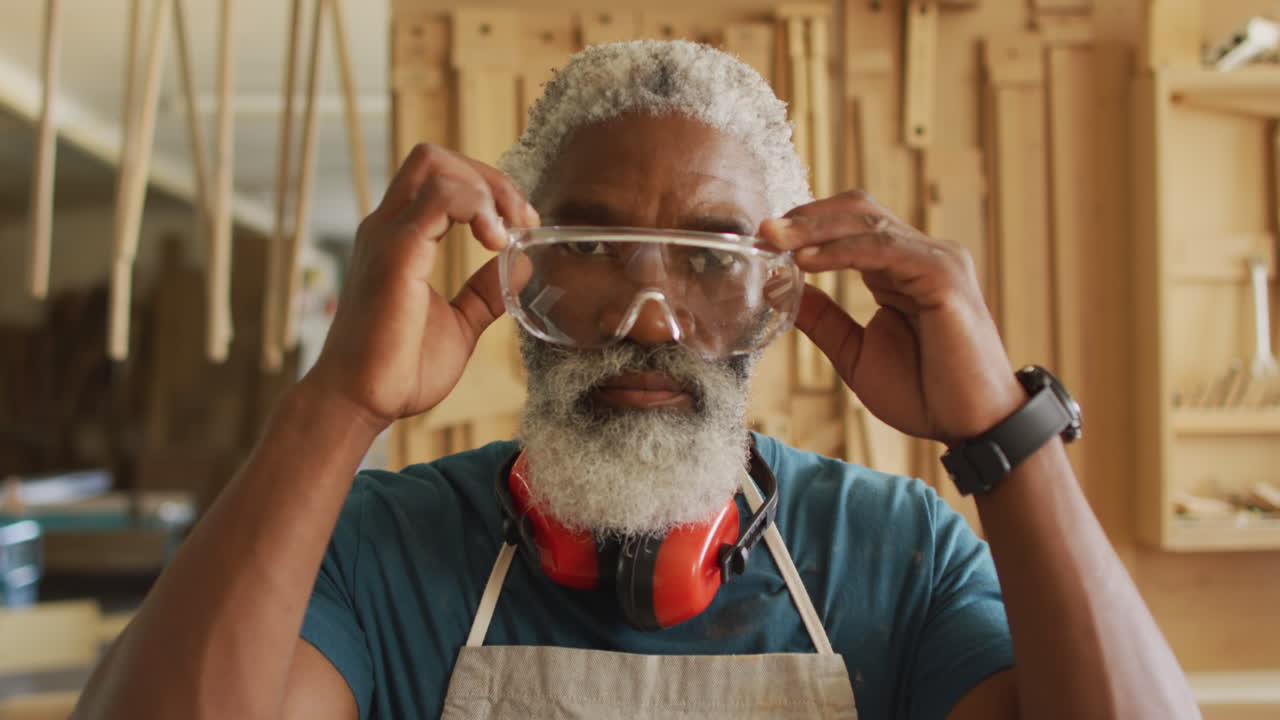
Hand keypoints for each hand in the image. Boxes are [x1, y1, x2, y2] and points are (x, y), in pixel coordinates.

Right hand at [301, 143, 539, 431]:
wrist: (357, 404)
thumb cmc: (397, 370)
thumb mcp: (460, 323)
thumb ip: (485, 291)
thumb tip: (520, 264)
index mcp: (401, 239)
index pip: (441, 178)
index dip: (488, 190)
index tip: (521, 227)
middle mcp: (388, 227)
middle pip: (435, 158)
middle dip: (489, 177)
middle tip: (522, 220)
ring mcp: (387, 236)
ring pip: (436, 165)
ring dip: (487, 189)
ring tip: (510, 234)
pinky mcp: (395, 254)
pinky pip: (438, 199)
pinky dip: (475, 206)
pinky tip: (495, 241)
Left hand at [759, 190, 1023, 442]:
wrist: (974, 426)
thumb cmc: (925, 393)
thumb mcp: (856, 353)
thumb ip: (824, 320)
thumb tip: (785, 292)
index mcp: (902, 268)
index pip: (851, 223)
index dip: (806, 225)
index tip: (763, 238)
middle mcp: (921, 254)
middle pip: (857, 211)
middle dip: (805, 217)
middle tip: (762, 229)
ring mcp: (937, 261)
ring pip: (868, 223)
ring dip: (815, 228)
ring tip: (775, 237)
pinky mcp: (944, 277)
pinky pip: (884, 250)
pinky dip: (842, 250)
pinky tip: (808, 261)